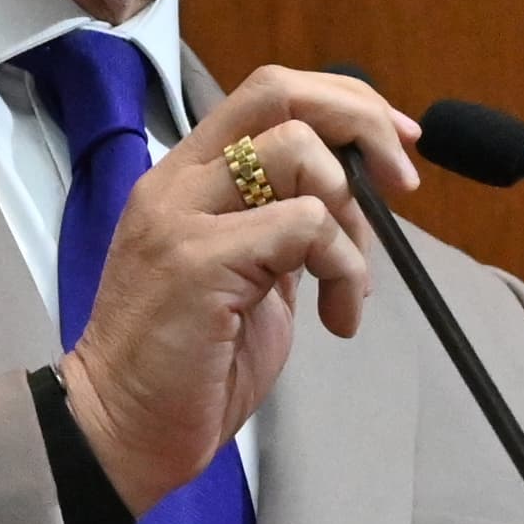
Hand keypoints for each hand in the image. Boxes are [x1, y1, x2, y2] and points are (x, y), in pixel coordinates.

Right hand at [58, 66, 420, 510]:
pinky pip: (305, 225)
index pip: (270, 92)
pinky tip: (335, 319)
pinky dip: (343, 269)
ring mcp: (184, 216)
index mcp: (188, 177)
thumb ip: (284, 226)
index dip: (345, 104)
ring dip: (351, 218)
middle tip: (401, 185)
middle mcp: (179, 182)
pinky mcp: (200, 260)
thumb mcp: (247, 275)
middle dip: (361, 123)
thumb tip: (354, 198)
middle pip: (281, 93)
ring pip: (299, 151)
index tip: (395, 143)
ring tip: (346, 285)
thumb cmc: (185, 365)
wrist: (122, 430)